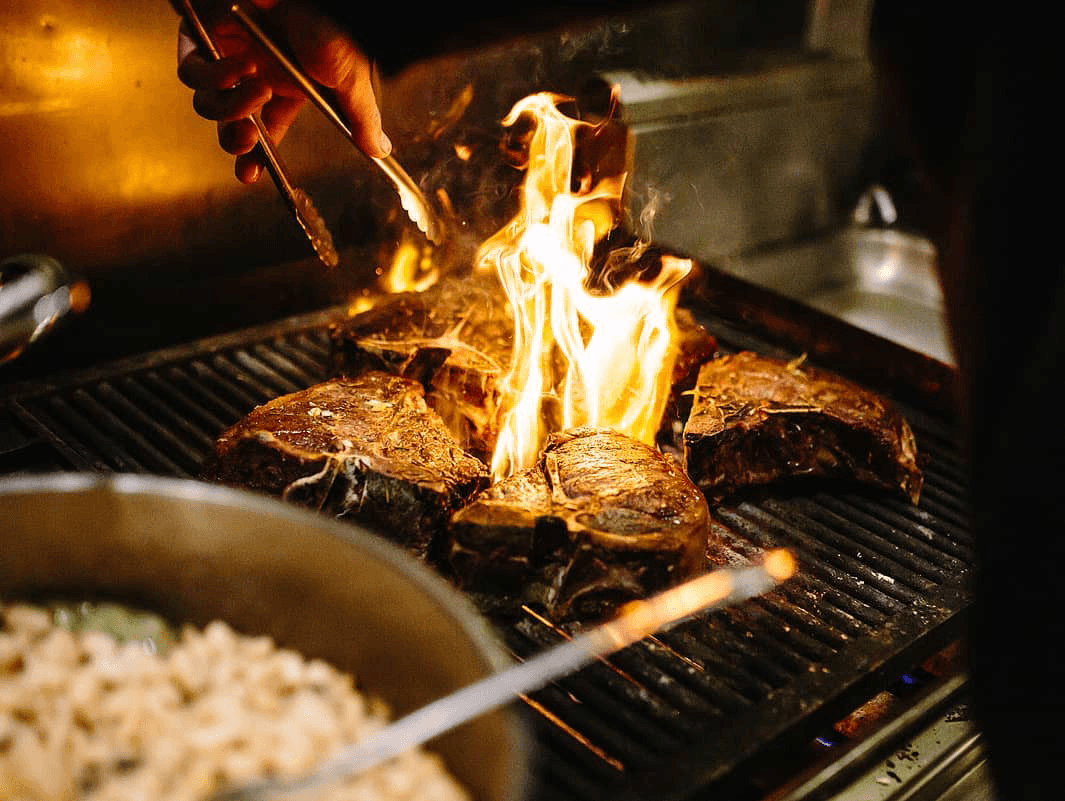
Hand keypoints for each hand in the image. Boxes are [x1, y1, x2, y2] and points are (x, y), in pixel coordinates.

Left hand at [176, 0, 390, 182]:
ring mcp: (229, 54)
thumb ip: (361, 117)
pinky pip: (192, 71)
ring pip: (208, 103)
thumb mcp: (352, 78)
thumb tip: (380, 150)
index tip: (248, 176)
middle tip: (247, 139)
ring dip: (231, 106)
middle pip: (231, 124)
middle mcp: (256, 73)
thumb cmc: (330, 22)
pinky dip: (213, 76)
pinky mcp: (203, 34)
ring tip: (257, 86)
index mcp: (287, 86)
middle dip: (235, 141)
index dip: (256, 157)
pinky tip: (241, 65)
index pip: (267, 130)